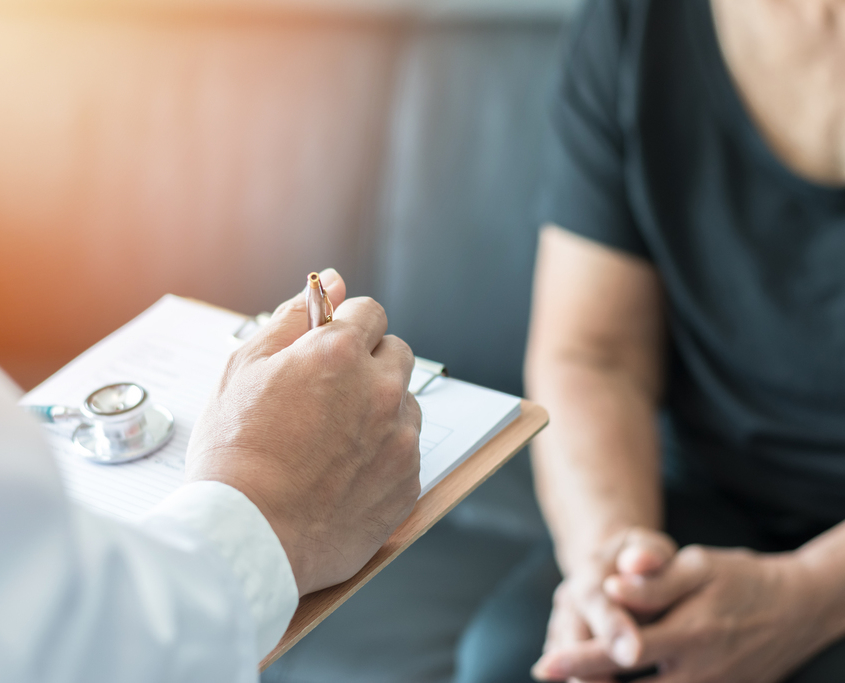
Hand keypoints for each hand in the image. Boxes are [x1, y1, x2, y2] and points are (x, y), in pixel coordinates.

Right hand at [186, 269, 421, 596]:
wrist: (248, 536)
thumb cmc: (235, 453)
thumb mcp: (244, 367)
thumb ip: (293, 317)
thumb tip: (332, 281)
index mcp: (340, 353)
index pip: (369, 312)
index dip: (345, 326)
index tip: (330, 345)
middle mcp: (380, 389)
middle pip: (396, 352)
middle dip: (369, 362)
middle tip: (329, 393)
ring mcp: (399, 437)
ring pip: (405, 400)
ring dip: (380, 406)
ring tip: (333, 438)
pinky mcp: (408, 480)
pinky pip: (406, 448)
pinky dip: (384, 451)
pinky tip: (345, 470)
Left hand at [542, 544, 821, 682]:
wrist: (794, 607)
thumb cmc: (739, 579)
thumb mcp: (698, 566)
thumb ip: (656, 580)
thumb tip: (613, 587)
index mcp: (690, 634)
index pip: (623, 653)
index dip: (581, 659)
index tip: (545, 664)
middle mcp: (700, 672)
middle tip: (550, 675)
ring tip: (576, 682)